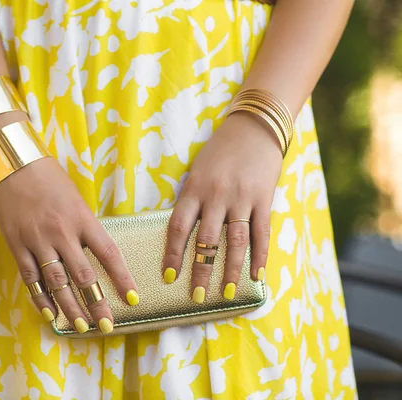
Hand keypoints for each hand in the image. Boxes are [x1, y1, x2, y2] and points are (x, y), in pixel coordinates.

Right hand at [0, 157, 137, 333]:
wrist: (12, 164)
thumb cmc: (49, 177)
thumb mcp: (76, 198)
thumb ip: (85, 227)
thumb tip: (95, 254)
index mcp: (82, 219)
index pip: (108, 254)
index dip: (122, 278)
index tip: (132, 299)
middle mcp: (62, 233)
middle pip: (84, 276)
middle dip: (96, 304)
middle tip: (107, 325)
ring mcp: (38, 240)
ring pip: (57, 282)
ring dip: (70, 307)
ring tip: (81, 327)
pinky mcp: (17, 244)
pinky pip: (30, 277)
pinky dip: (40, 297)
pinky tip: (49, 313)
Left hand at [162, 112, 282, 301]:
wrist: (254, 127)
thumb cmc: (220, 151)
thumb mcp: (197, 172)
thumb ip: (192, 201)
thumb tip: (183, 235)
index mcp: (194, 189)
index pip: (178, 227)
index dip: (173, 254)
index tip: (169, 276)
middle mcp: (216, 196)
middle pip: (206, 240)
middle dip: (200, 271)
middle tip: (197, 296)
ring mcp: (242, 198)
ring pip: (234, 241)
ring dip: (230, 270)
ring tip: (227, 293)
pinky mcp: (264, 198)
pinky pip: (261, 232)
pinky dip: (260, 255)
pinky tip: (257, 275)